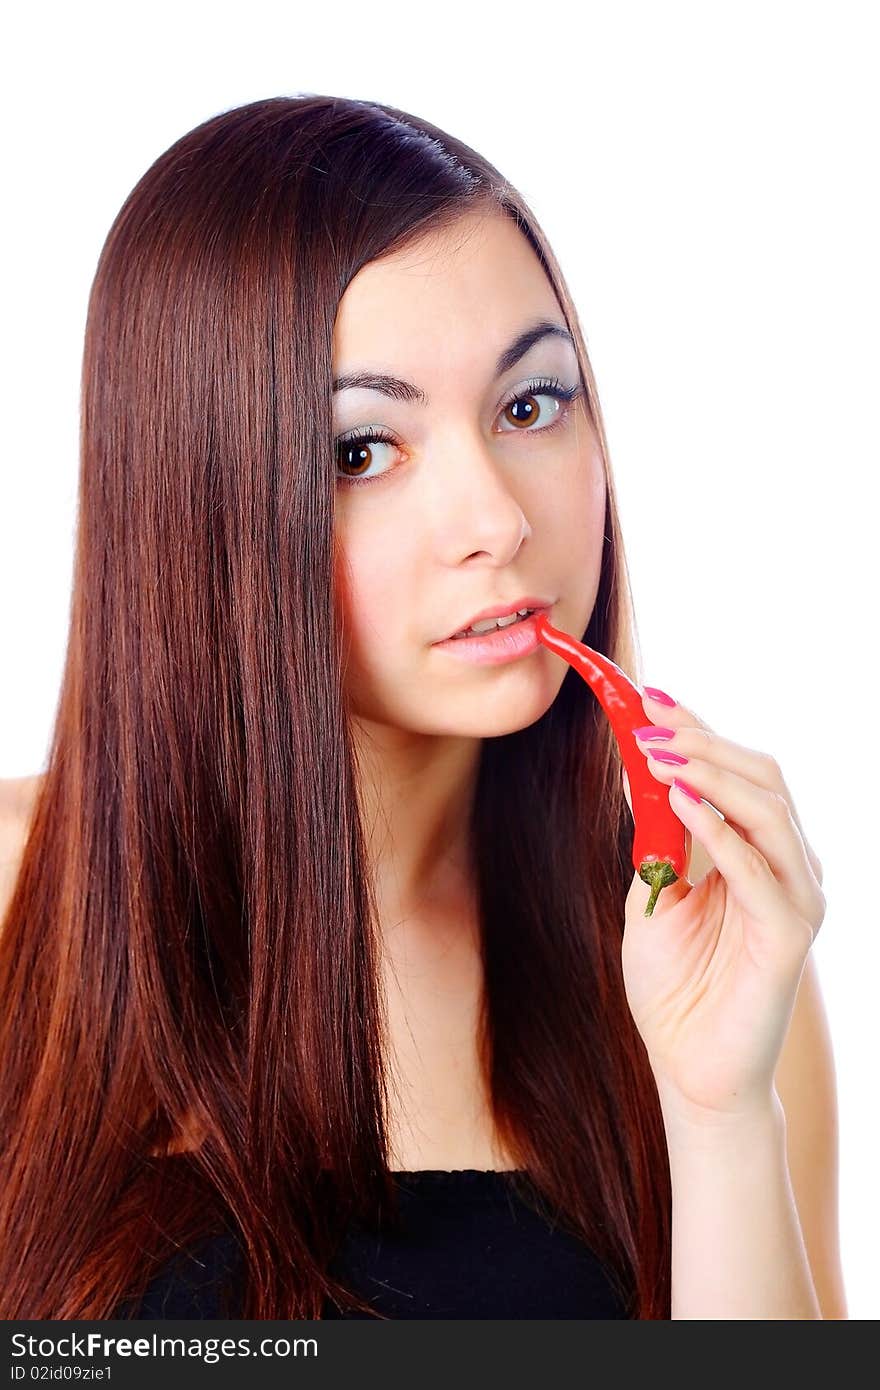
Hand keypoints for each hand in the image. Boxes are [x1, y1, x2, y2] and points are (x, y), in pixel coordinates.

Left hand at [620, 689, 825, 1123]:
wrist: (690, 1071)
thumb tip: (644, 769)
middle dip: (703, 741)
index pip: (739, 774)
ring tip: (659, 751)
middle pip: (762, 778)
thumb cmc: (675, 990)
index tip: (649, 698)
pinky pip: (759, 871)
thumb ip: (659, 839)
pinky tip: (682, 801)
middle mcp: (789, 868)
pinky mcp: (791, 936)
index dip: (699, 732)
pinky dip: (721, 830)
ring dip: (711, 773)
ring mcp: (797, 899)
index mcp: (760, 854)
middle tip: (648, 717)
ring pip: (769, 810)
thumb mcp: (654, 895)